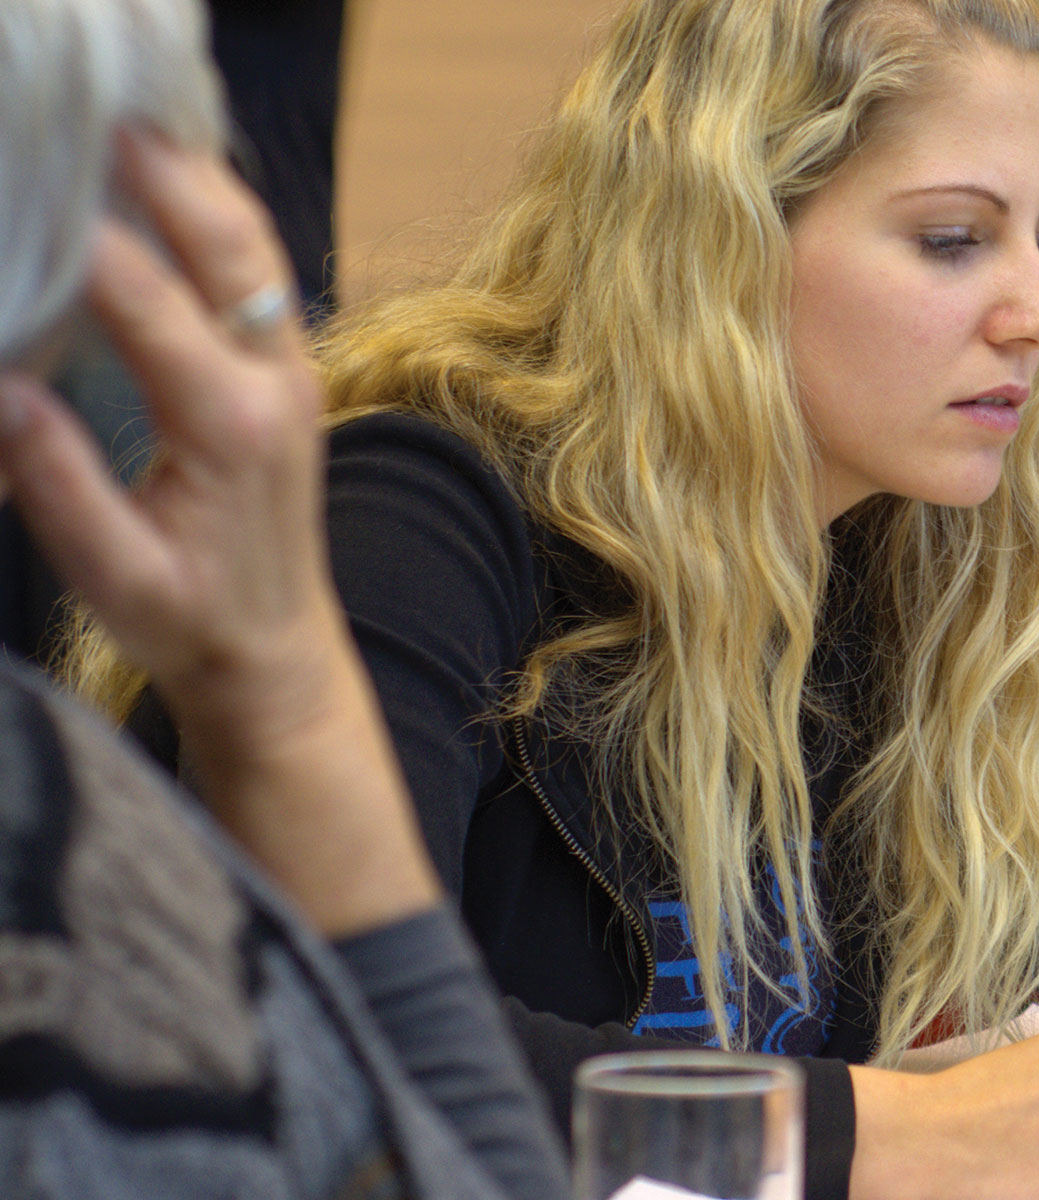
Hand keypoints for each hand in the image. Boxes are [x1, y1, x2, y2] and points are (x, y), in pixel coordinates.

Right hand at [0, 129, 432, 936]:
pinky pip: (259, 273)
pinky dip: (217, 217)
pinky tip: (170, 186)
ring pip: (255, 249)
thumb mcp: (114, 576)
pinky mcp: (288, 374)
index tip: (34, 191)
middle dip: (166, 176)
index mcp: (232, 427)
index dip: (86, 242)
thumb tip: (2, 393)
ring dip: (199, 182)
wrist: (276, 654)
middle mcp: (277, 383)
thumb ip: (57, 484)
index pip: (149, 306)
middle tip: (103, 118)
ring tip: (134, 128)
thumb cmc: (192, 621)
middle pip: (229, 248)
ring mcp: (293, 372)